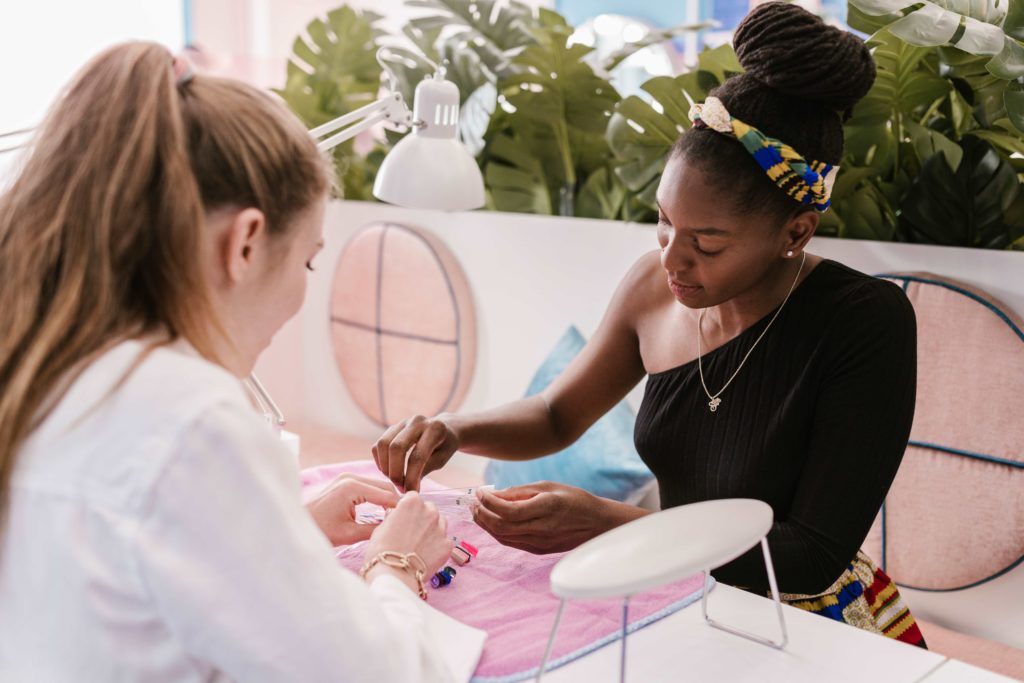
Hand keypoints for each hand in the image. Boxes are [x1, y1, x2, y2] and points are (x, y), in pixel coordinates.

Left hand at [305, 473, 399, 545]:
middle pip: (385, 487)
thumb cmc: (320, 531)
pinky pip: (369, 487)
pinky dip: (378, 498)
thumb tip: (396, 527)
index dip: (400, 508)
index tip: (413, 521)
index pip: (386, 495)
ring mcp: (347, 477)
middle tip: (407, 520)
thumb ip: (375, 529)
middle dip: (396, 502)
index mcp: (352, 487)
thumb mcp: (350, 534)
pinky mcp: (345, 481)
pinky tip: (384, 512)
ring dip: (388, 500)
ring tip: (396, 518)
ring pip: (378, 486)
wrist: (297, 525)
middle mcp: (350, 477)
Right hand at [364, 492, 452, 591]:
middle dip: (422, 517)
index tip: (403, 517)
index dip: (407, 508)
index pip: (413, 498)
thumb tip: (397, 516)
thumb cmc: (382, 550)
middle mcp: (430, 512)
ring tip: (420, 544)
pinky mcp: (447, 545)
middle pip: (429, 509)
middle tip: (412, 533)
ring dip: (432, 529)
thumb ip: (394, 517)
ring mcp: (441, 528)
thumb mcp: (381, 526)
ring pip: (440, 523)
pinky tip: (426, 555)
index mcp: (412, 502)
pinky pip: (444, 541)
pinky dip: (437, 547)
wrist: (394, 574)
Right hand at [372, 414, 459, 491]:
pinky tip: (390, 470)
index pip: (417, 456)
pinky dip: (381, 460)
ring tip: (396, 480)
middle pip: (396, 448)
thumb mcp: (442, 459)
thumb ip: (426, 469)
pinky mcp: (393, 427)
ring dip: (385, 467)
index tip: (411, 492)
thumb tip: (408, 486)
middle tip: (401, 487)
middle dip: (395, 472)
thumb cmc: (445, 446)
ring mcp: (403, 422)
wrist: (445, 428)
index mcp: (434, 429)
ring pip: (383, 444)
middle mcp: (417, 421)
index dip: (412, 478)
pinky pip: (379, 444)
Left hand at [473, 481, 626, 553]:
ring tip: (477, 512)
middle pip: (501, 526)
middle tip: (473, 502)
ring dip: (486, 524)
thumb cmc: (574, 499)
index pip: (508, 510)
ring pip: (504, 537)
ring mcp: (540, 543)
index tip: (479, 492)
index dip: (489, 502)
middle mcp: (542, 528)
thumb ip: (520, 491)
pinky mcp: (539, 550)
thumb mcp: (548, 486)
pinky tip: (490, 522)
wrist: (597, 523)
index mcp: (546, 508)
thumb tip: (494, 494)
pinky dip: (497, 533)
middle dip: (482, 514)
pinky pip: (512, 543)